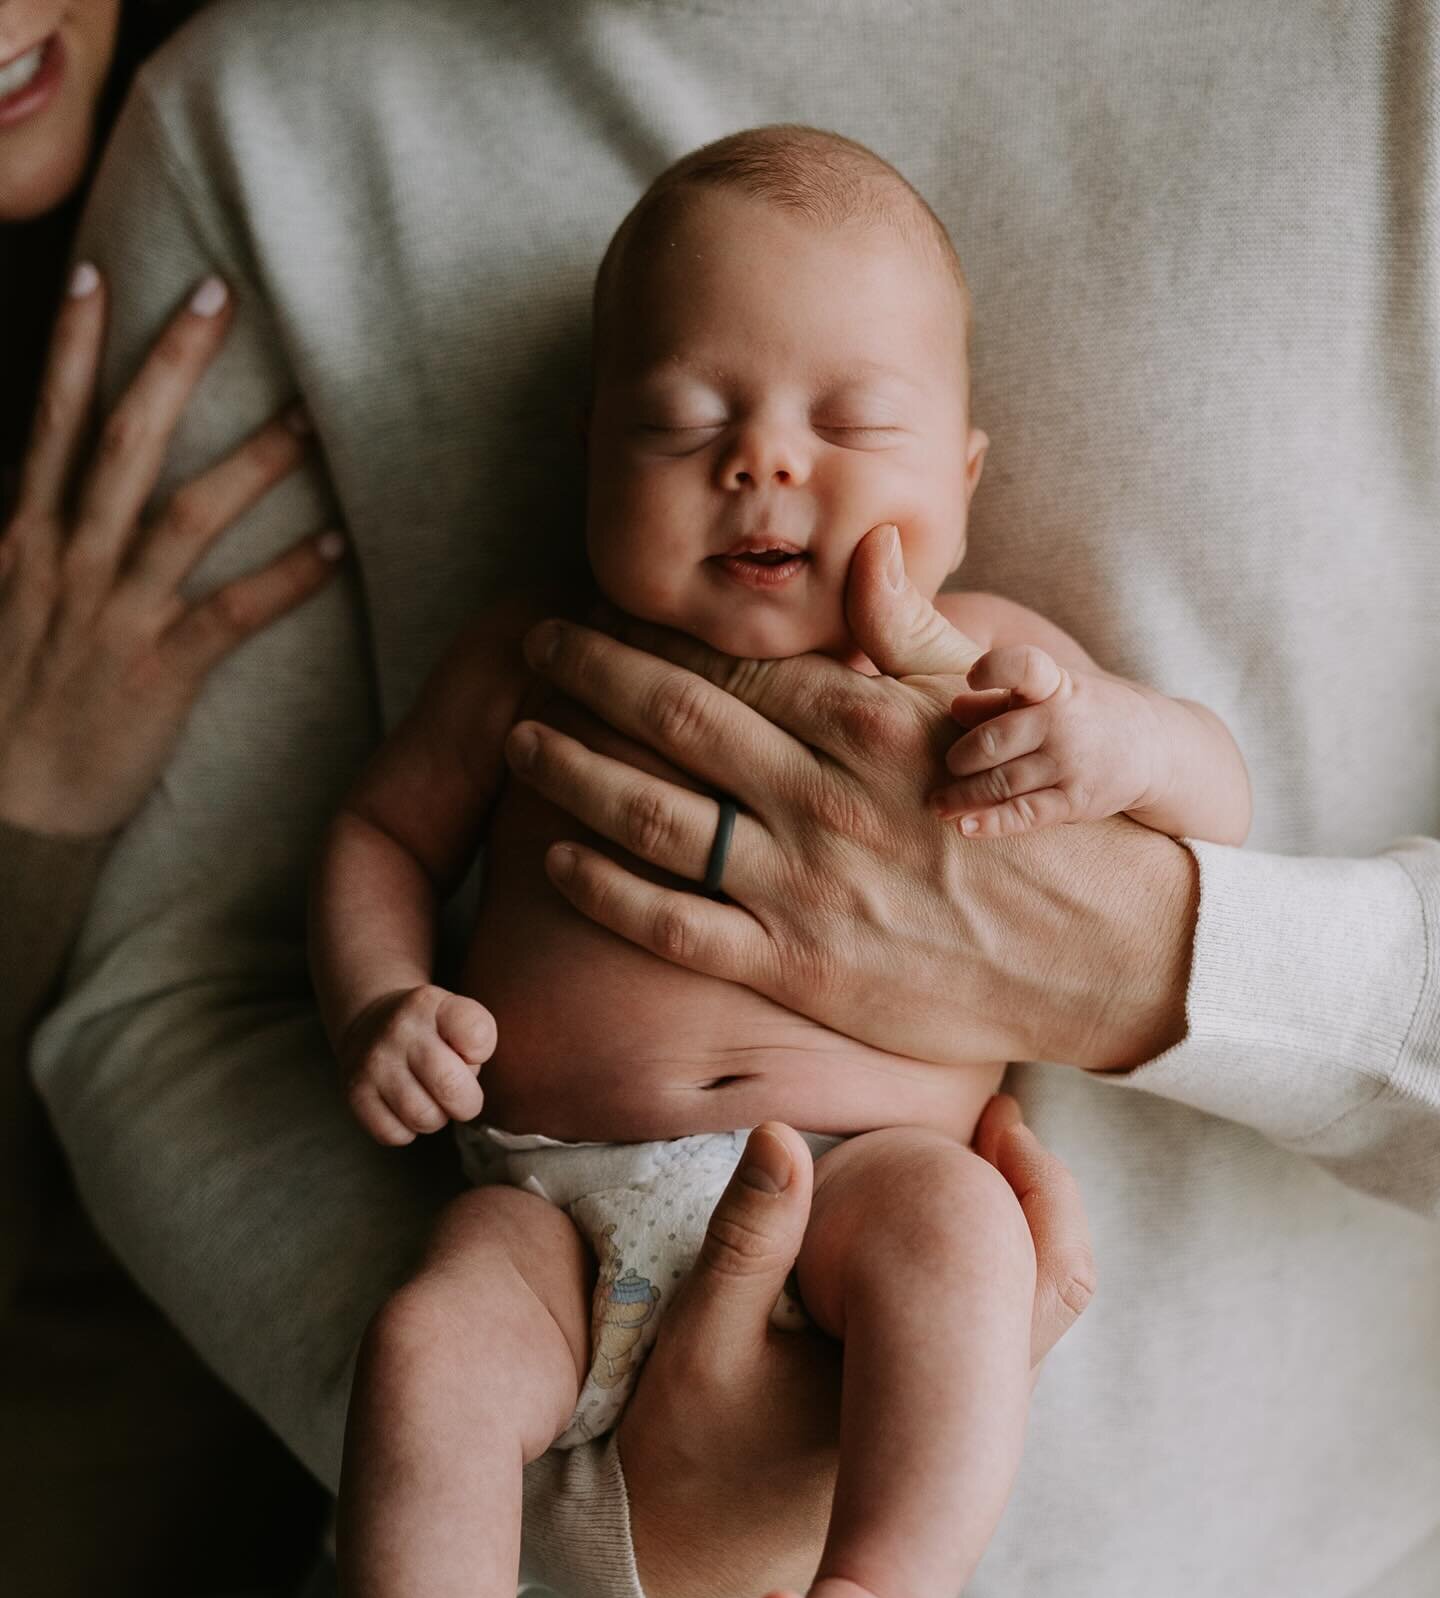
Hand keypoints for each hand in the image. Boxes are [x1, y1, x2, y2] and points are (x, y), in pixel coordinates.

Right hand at [0, 266, 343, 836]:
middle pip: (125, 440)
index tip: (98, 274)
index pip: (50, 421)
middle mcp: (69, 559)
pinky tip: (339, 546)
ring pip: (189, 514)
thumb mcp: (2, 600)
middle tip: (222, 295)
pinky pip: (234, 611)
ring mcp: (116, 612)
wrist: (6, 805)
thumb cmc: (10, 703)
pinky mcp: (161, 669)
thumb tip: (42, 473)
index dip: (73, 347)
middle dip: (171, 362)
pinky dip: (289, 577)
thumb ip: (29, 534)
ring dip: (255, 460)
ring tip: (313, 416)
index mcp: (26, 536)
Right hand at [340, 985, 495, 1145]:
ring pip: (424, 1118)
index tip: (467, 1050)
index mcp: (429, 1004)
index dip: (481, 1052)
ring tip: (429, 1097)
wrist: (370, 1025)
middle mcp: (398, 1030)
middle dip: (466, 1101)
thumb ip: (476, 1043)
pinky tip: (404, 1107)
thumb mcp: (457, 1015)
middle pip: (451, 1087)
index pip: (477, 1035)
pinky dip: (407, 1130)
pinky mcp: (355, 1094)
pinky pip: (395, 1134)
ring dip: (436, 1117)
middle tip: (458, 1092)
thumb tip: (464, 1092)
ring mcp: (373, 1063)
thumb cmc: (430, 1030)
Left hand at [505, 523, 1195, 1071]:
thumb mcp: (989, 714)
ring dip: (573, 768)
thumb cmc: (1045, 826)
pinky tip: (556, 857)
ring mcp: (799, 883)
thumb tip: (864, 541)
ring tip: (519, 737)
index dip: (650, 632)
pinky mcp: (795, 964)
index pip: (729, 660)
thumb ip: (909, 629)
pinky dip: (605, 888)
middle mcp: (816, 794)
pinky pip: (674, 924)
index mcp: (860, 723)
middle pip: (672, 719)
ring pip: (653, 812)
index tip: (598, 607)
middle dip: (589, 675)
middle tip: (531, 646)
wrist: (1098, 952)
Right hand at [618, 1101, 1094, 1597]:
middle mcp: (957, 1418)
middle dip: (1034, 1194)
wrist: (674, 1553)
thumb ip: (750, 1236)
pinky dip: (971, 1266)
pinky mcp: (909, 1431)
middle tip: (1001, 1120)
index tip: (999, 1114)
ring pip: (1015, 1315)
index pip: (1040, 1275)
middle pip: (1048, 1290)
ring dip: (1006, 1229)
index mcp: (930, 1390)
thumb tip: (782, 1133)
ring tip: (979, 1150)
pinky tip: (927, 1223)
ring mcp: (939, 1430)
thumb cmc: (686, 1444)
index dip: (1034, 1183)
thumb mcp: (705, 1334)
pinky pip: (972, 1335)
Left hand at [932, 643, 1168, 835]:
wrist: (1154, 747)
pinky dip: (992, 823)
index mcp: (1054, 685)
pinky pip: (1026, 814)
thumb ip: (998, 701)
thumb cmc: (1082, 714)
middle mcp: (1063, 721)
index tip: (972, 676)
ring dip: (962, 796)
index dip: (995, 668)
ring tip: (938, 804)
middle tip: (948, 767)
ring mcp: (1070, 763)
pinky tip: (966, 827)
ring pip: (1001, 782)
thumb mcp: (1049, 695)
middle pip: (994, 740)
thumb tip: (954, 709)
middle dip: (960, 758)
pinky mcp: (1076, 800)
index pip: (1025, 666)